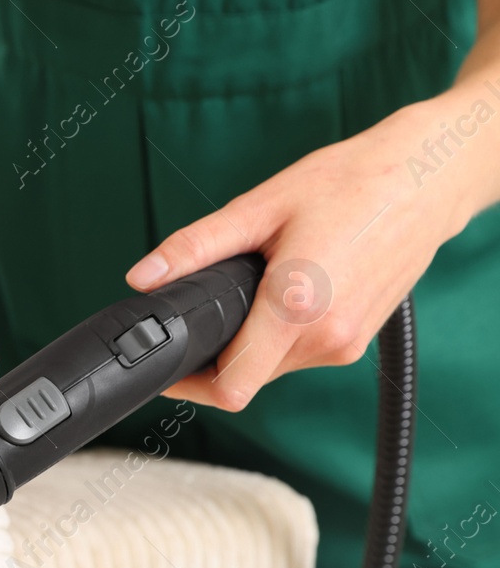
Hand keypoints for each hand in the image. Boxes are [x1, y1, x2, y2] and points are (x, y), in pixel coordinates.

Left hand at [125, 89, 489, 409]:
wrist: (426, 178)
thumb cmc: (351, 184)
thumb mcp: (260, 207)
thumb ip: (195, 248)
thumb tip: (142, 277)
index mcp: (296, 310)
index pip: (229, 389)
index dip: (188, 386)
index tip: (169, 368)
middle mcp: (326, 339)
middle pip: (246, 379)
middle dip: (217, 355)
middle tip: (205, 313)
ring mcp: (346, 345)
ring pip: (274, 368)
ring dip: (252, 343)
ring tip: (256, 289)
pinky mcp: (357, 342)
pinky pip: (302, 354)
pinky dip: (282, 335)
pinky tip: (285, 293)